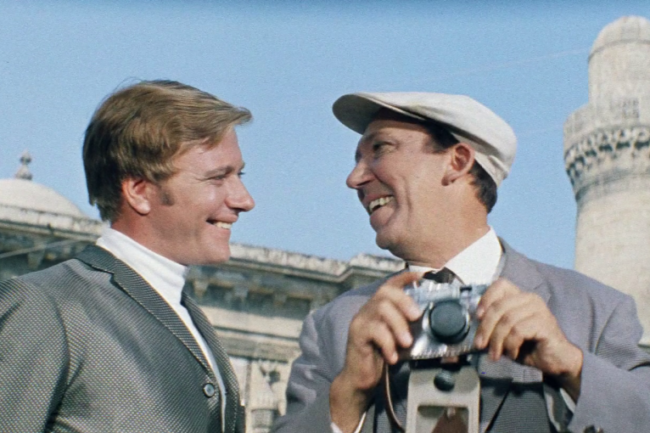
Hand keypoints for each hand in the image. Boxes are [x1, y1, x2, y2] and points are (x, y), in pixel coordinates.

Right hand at [330, 272, 421, 431]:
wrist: (360, 380)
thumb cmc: (383, 359)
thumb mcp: (400, 341)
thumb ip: (410, 331)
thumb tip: (436, 329)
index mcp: (380, 308)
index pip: (390, 284)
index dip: (405, 277)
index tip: (422, 276)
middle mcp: (368, 309)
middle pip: (385, 292)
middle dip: (404, 301)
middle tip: (416, 317)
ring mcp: (361, 320)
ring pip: (380, 308)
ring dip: (397, 324)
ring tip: (407, 342)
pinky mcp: (356, 334)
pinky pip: (373, 330)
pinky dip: (387, 342)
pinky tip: (393, 356)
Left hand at [474, 278, 582, 399]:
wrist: (555, 360)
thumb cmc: (529, 345)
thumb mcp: (506, 334)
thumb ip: (493, 326)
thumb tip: (474, 328)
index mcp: (520, 296)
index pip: (500, 285)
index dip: (486, 298)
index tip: (477, 316)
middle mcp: (530, 298)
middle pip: (499, 306)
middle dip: (485, 328)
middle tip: (479, 345)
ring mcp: (538, 309)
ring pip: (507, 320)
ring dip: (497, 340)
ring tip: (495, 354)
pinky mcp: (544, 323)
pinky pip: (518, 331)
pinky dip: (510, 344)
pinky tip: (512, 353)